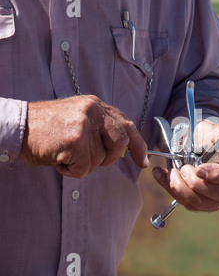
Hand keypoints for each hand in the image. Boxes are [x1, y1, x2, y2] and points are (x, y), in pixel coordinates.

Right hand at [20, 95, 147, 177]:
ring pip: (99, 159)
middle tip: (90, 160)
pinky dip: (71, 170)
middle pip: (120, 142)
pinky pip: (84, 168)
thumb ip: (100, 128)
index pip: (127, 124)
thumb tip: (122, 149)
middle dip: (110, 158)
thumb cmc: (47, 128)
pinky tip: (58, 159)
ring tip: (64, 154)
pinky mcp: (75, 140)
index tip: (143, 161)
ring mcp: (84, 124)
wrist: (17, 127)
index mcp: (96, 105)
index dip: (138, 145)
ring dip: (82, 164)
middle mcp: (93, 111)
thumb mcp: (78, 118)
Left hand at [152, 120, 218, 211]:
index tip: (199, 169)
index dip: (217, 175)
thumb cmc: (212, 138)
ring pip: (202, 203)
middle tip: (183, 168)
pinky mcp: (204, 204)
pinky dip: (172, 190)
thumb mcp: (216, 130)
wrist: (201, 146)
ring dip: (182, 190)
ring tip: (171, 173)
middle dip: (196, 184)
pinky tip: (161, 175)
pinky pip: (189, 204)